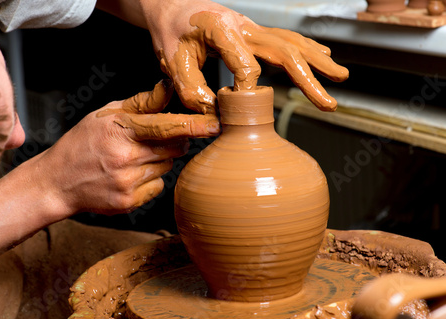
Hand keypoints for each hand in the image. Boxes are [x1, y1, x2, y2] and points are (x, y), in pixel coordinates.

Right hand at [35, 79, 219, 215]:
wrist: (56, 182)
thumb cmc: (82, 143)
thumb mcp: (105, 115)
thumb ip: (141, 104)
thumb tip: (169, 88)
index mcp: (120, 130)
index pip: (166, 126)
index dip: (193, 125)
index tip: (216, 125)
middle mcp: (125, 158)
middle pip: (174, 149)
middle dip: (174, 142)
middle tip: (156, 139)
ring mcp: (127, 183)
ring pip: (167, 167)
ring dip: (159, 160)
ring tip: (132, 158)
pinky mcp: (129, 202)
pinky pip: (158, 186)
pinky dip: (150, 179)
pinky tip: (129, 175)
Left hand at [141, 0, 347, 111]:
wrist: (172, 7)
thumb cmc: (171, 31)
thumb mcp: (172, 60)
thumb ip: (191, 88)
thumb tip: (216, 113)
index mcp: (223, 30)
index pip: (247, 64)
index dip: (247, 88)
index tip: (241, 105)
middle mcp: (244, 26)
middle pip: (285, 51)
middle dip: (309, 78)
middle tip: (328, 102)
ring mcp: (252, 28)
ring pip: (291, 43)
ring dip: (317, 62)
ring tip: (341, 78)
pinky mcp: (254, 32)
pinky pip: (285, 40)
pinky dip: (306, 49)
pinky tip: (323, 57)